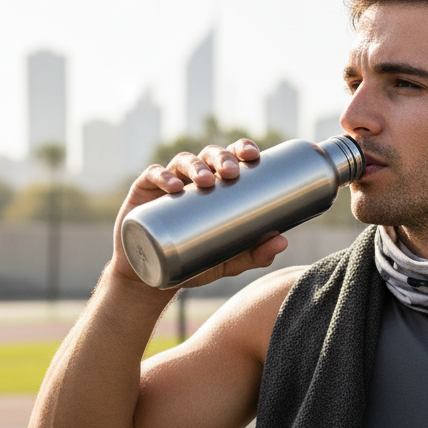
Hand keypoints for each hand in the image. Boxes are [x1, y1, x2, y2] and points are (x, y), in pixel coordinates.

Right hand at [110, 138, 288, 288]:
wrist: (153, 277)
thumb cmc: (194, 263)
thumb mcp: (228, 261)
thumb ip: (255, 254)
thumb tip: (283, 240)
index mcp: (217, 187)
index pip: (231, 158)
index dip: (241, 149)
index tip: (253, 155)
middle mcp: (193, 179)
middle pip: (209, 155)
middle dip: (222, 158)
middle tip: (231, 172)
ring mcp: (168, 183)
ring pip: (183, 161)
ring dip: (196, 166)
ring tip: (206, 181)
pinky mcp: (144, 192)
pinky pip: (153, 176)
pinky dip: (163, 176)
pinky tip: (174, 187)